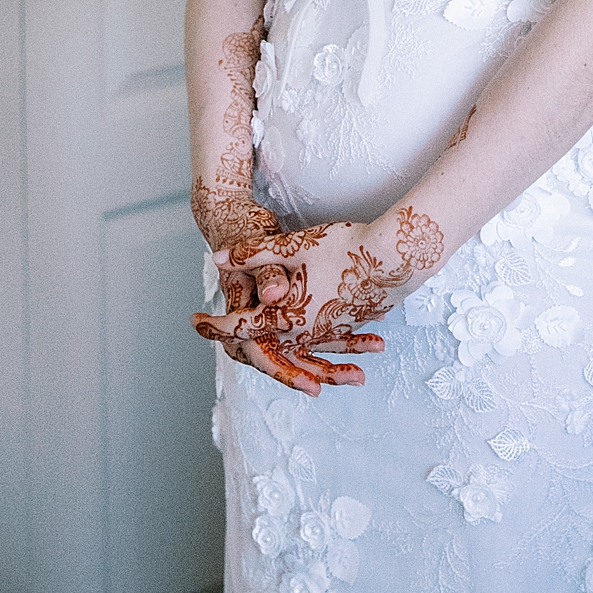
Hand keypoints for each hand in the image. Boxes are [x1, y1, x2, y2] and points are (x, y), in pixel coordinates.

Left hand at [192, 203, 445, 396]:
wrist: (398, 258)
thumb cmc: (346, 247)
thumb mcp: (294, 246)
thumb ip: (254, 253)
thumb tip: (218, 257)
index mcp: (288, 316)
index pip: (240, 326)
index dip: (214, 325)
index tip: (194, 321)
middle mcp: (306, 332)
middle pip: (264, 343)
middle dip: (240, 338)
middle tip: (217, 332)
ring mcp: (329, 331)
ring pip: (292, 346)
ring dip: (273, 342)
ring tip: (255, 339)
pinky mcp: (348, 325)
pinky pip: (318, 339)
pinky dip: (301, 337)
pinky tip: (302, 326)